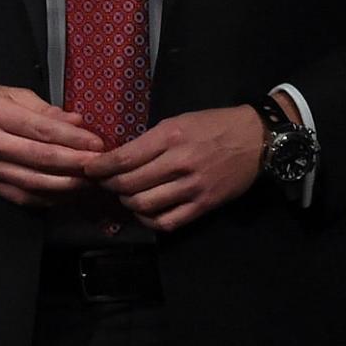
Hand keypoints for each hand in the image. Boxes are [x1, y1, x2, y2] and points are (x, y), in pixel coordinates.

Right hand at [0, 82, 104, 204]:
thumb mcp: (10, 95)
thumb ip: (45, 110)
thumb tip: (77, 122)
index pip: (43, 130)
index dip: (74, 139)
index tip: (98, 143)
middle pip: (42, 158)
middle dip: (77, 164)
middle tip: (102, 165)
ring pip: (35, 182)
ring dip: (68, 184)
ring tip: (90, 181)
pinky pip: (23, 197)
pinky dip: (49, 198)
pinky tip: (67, 192)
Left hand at [85, 104, 265, 231]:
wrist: (257, 138)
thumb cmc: (213, 126)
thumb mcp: (177, 122)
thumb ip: (149, 141)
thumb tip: (118, 159)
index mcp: (170, 137)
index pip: (123, 159)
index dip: (99, 168)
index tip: (89, 170)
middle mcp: (180, 163)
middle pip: (129, 184)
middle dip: (110, 186)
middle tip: (105, 183)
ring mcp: (193, 187)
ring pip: (144, 205)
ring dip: (127, 203)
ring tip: (125, 195)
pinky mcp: (205, 205)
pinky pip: (168, 222)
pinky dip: (149, 220)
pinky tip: (145, 212)